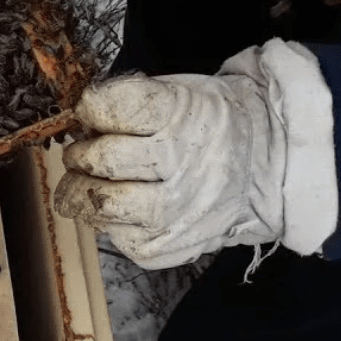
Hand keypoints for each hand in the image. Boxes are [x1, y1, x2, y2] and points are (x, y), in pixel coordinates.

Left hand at [55, 40, 339, 268]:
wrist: (263, 166)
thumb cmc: (205, 125)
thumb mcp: (177, 93)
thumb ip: (125, 104)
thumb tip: (77, 122)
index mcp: (183, 115)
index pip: (115, 109)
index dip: (91, 108)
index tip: (89, 111)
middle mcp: (183, 165)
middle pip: (103, 160)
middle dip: (81, 154)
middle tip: (84, 152)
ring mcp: (178, 211)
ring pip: (102, 204)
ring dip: (79, 192)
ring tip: (87, 181)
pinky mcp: (166, 246)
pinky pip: (115, 236)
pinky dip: (105, 220)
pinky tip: (119, 206)